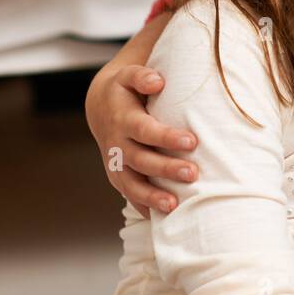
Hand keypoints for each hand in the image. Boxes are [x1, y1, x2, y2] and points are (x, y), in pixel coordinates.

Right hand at [86, 63, 198, 216]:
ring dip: (152, 196)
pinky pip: (129, 194)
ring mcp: (116, 163)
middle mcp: (117, 144)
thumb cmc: (126, 89)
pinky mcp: (118, 175)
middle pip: (141, 160)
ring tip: (174, 205)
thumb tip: (157, 81)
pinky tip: (162, 219)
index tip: (191, 141)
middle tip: (192, 173)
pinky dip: (143, 206)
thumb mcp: (129, 75)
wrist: (101, 107)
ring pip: (132, 184)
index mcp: (123, 119)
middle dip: (166, 169)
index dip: (166, 137)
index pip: (145, 130)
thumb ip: (142, 76)